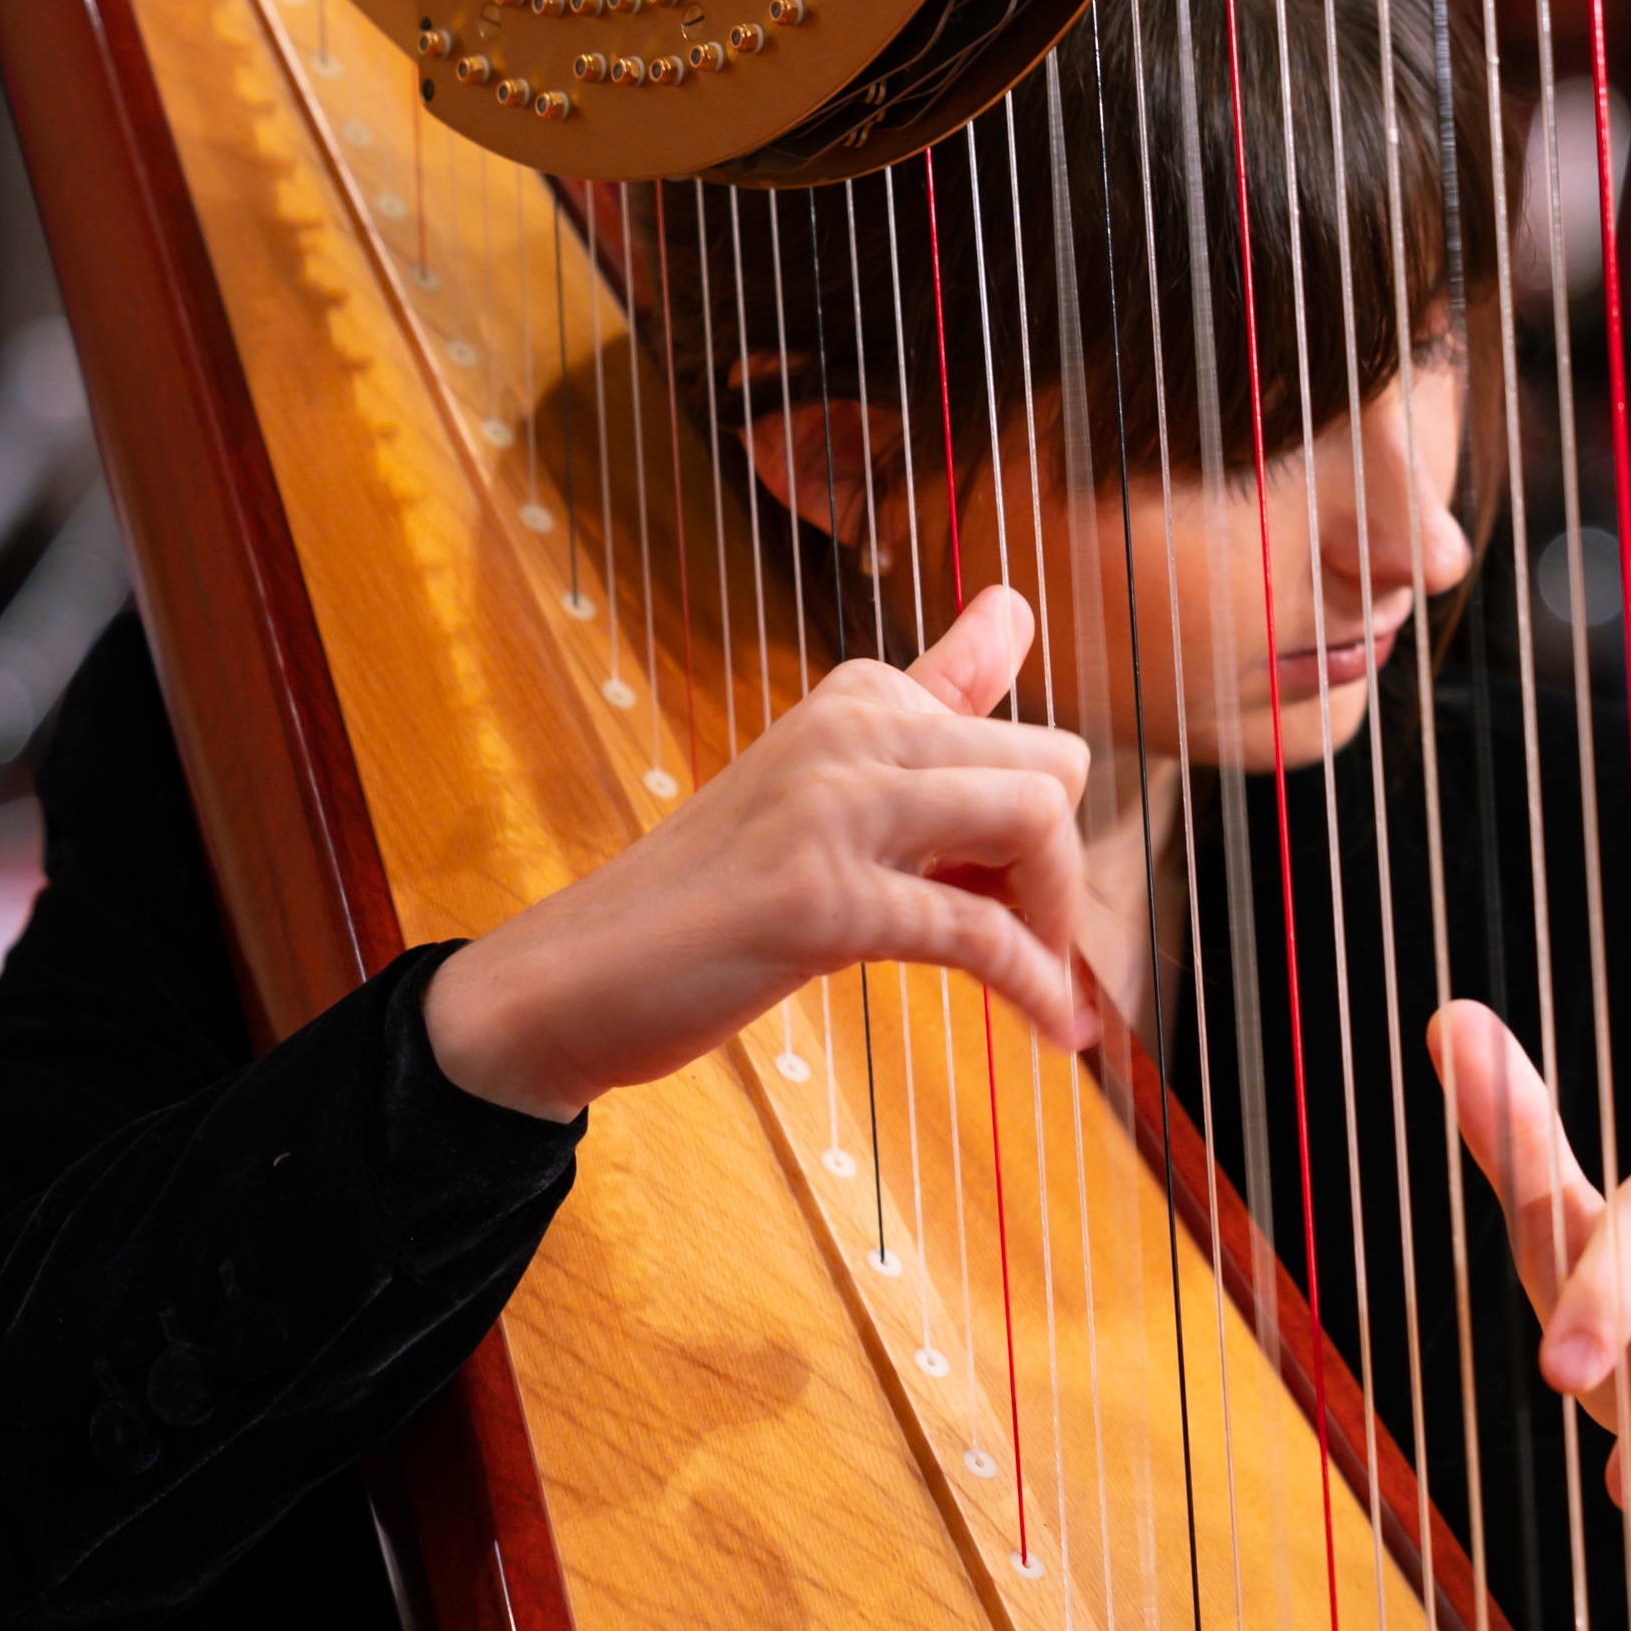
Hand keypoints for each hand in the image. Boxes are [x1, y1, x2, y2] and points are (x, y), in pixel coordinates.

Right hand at [423, 586, 1096, 1121]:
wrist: (568, 980)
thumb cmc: (707, 897)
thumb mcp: (825, 786)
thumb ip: (929, 699)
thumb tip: (1016, 602)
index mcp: (856, 697)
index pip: (1025, 735)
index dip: (1040, 829)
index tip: (1015, 899)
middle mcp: (849, 729)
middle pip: (1052, 769)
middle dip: (1063, 873)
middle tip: (1028, 947)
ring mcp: (832, 809)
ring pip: (1032, 823)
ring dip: (1057, 921)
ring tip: (1038, 986)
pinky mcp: (819, 900)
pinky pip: (977, 931)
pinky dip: (1031, 984)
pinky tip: (1048, 1028)